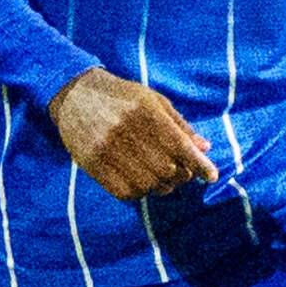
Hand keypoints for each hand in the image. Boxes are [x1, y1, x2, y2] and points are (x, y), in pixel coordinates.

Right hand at [49, 68, 216, 200]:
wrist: (74, 94)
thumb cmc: (121, 97)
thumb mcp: (153, 101)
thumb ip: (180, 125)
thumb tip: (205, 148)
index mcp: (145, 112)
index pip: (180, 147)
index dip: (199, 165)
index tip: (210, 176)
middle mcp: (126, 131)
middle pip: (166, 170)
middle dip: (181, 176)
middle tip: (182, 172)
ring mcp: (106, 150)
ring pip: (147, 185)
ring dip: (162, 186)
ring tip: (162, 177)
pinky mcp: (91, 164)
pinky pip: (125, 192)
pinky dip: (140, 192)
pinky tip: (142, 181)